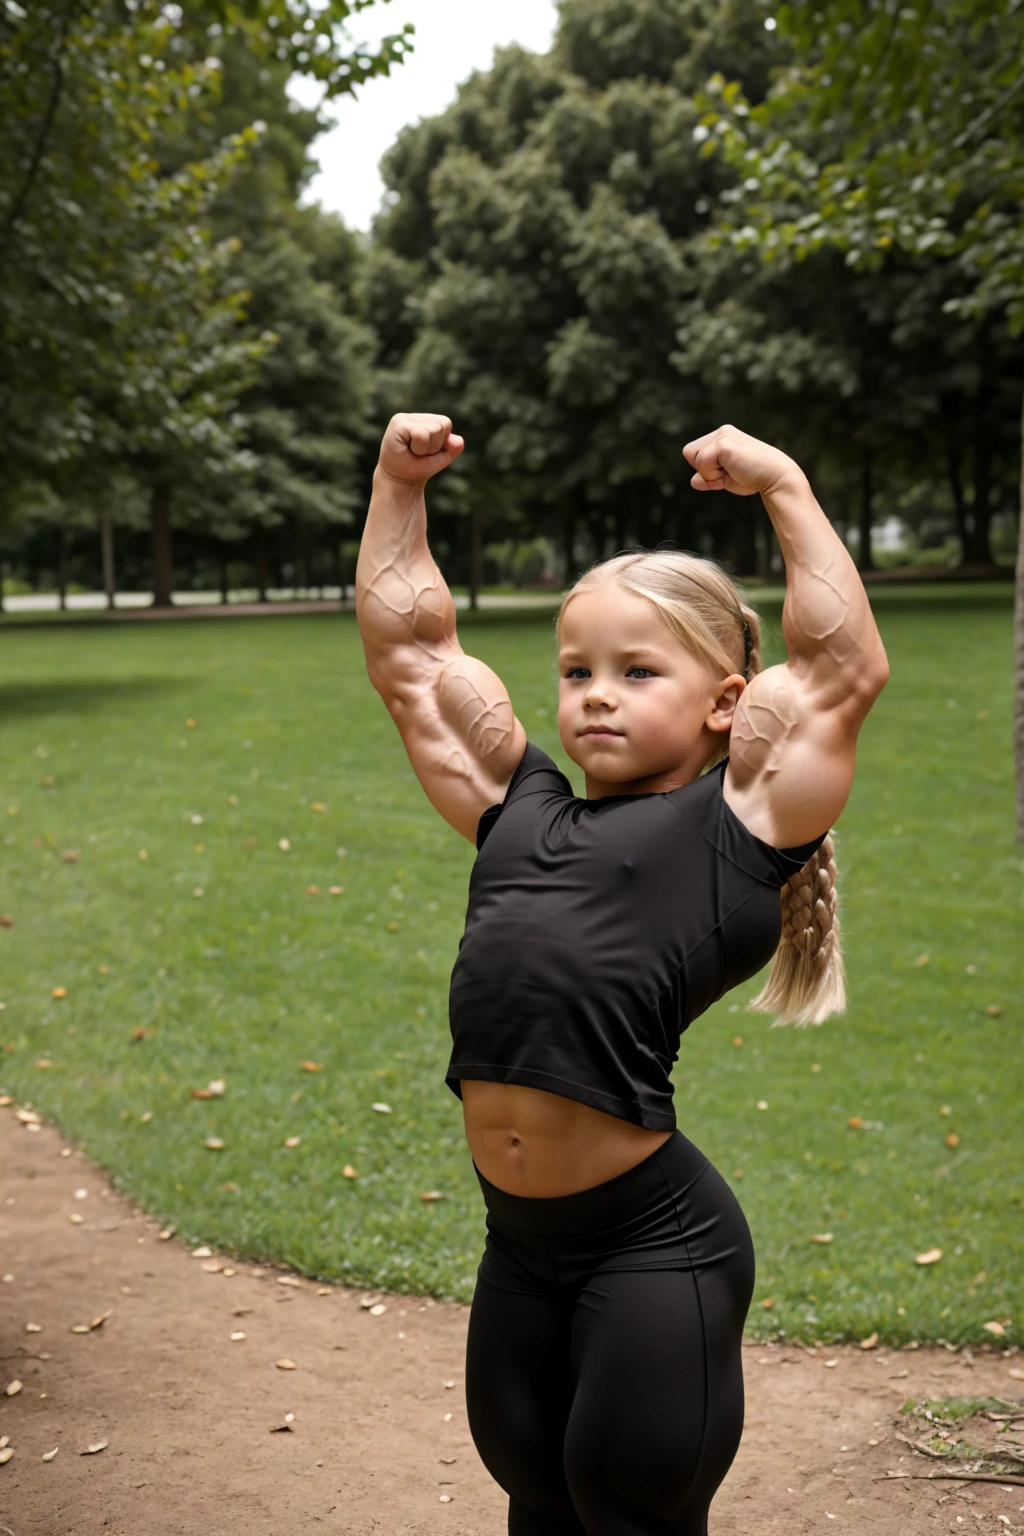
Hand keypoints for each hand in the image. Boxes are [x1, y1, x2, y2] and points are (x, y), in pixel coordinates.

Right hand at [377, 412, 464, 484]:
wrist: (399, 481)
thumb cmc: (418, 468)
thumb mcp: (441, 458)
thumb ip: (453, 448)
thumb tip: (459, 440)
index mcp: (425, 420)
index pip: (446, 423)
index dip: (441, 442)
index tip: (427, 451)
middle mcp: (414, 417)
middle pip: (441, 425)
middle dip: (435, 445)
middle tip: (419, 453)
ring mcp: (404, 418)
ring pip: (433, 430)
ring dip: (426, 448)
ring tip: (413, 452)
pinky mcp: (397, 423)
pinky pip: (421, 434)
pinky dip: (419, 447)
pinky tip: (406, 449)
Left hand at [682, 424, 803, 497]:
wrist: (776, 478)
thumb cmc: (754, 478)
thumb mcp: (726, 478)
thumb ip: (708, 478)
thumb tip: (693, 481)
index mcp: (723, 436)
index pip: (694, 453)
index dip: (705, 470)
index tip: (727, 474)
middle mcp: (722, 432)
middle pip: (689, 452)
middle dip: (704, 469)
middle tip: (729, 473)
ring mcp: (723, 435)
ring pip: (694, 458)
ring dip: (710, 473)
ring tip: (733, 471)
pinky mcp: (723, 444)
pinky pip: (701, 464)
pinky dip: (713, 474)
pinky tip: (733, 470)